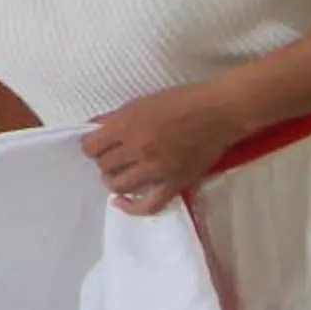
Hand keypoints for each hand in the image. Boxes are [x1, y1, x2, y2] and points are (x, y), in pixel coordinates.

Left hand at [82, 82, 246, 213]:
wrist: (219, 112)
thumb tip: (92, 128)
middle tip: (114, 157)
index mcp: (128, 125)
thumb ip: (115, 117)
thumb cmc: (181, 101)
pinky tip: (122, 202)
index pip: (91, 147)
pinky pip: (147, 206)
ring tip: (121, 173)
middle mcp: (139, 149)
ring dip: (115, 180)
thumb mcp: (141, 102)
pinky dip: (131, 208)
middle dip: (105, 161)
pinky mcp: (174, 184)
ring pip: (119, 186)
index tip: (97, 145)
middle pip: (104, 166)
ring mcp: (156, 169)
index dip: (91, 146)